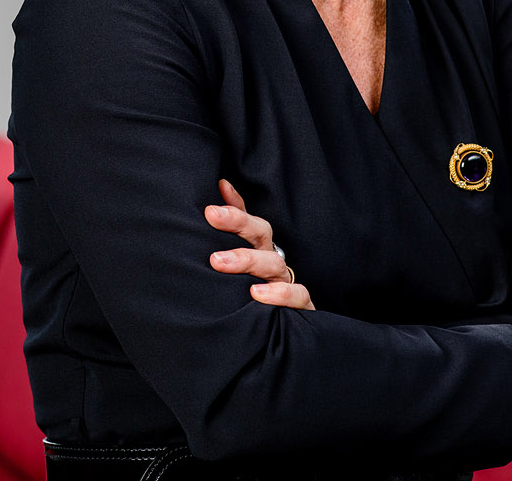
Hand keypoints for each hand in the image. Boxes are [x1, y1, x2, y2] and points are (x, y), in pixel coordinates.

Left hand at [204, 179, 313, 309]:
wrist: (277, 328)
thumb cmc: (252, 288)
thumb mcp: (240, 256)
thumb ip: (232, 224)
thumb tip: (222, 184)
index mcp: (258, 247)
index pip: (248, 222)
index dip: (233, 211)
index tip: (211, 209)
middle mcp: (272, 261)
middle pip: (262, 235)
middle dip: (237, 225)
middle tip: (210, 219)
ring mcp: (286, 282)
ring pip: (274, 263)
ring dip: (247, 260)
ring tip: (220, 263)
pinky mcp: (300, 305)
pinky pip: (297, 295)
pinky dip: (280, 293)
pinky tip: (256, 293)